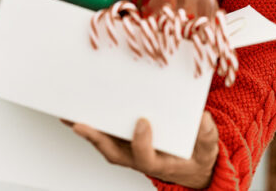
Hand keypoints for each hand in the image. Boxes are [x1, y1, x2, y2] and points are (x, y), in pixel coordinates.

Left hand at [71, 111, 218, 187]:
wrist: (190, 164)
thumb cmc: (196, 155)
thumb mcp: (207, 147)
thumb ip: (206, 136)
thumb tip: (202, 120)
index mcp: (158, 161)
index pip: (144, 156)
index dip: (141, 141)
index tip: (143, 122)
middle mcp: (137, 157)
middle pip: (113, 151)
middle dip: (96, 137)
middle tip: (80, 123)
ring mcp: (128, 149)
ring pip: (104, 142)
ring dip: (85, 130)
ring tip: (68, 113)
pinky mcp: (123, 139)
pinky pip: (104, 133)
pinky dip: (89, 123)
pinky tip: (76, 110)